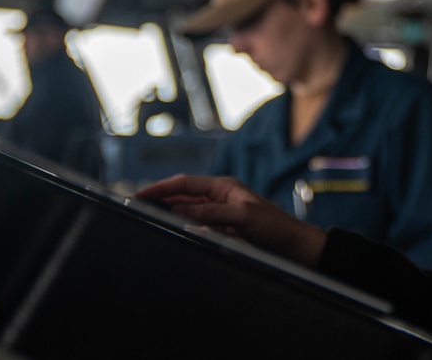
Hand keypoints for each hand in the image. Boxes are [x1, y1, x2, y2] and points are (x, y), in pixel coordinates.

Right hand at [134, 174, 327, 267]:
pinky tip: (173, 232)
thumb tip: (178, 208)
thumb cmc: (275, 228)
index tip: (139, 193)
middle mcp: (220, 198)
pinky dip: (183, 227)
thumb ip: (210, 212)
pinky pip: (197, 226)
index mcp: (224, 187)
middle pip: (182, 195)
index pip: (184, 183)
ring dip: (169, 213)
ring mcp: (221, 214)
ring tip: (147, 217)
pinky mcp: (224, 231)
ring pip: (187, 211)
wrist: (296, 248)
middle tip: (136, 206)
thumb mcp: (242, 217)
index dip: (160, 187)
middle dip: (159, 198)